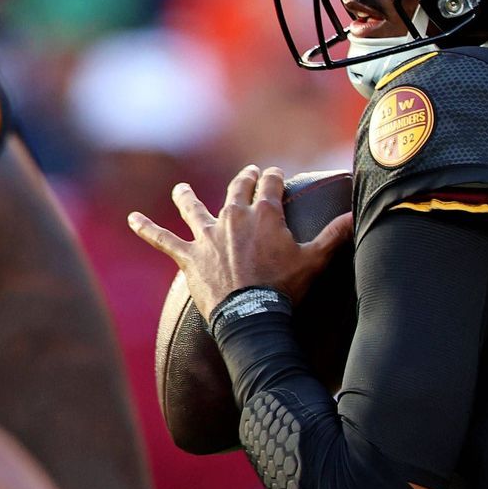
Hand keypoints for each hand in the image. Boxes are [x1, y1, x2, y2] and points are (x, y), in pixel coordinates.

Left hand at [127, 164, 352, 323]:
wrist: (250, 314)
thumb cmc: (284, 288)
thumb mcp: (314, 261)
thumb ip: (334, 236)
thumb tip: (355, 216)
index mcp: (264, 215)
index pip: (271, 186)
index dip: (274, 178)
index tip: (276, 175)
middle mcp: (233, 218)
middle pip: (237, 190)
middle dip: (244, 180)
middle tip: (247, 175)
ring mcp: (208, 236)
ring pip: (194, 208)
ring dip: (187, 197)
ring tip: (181, 189)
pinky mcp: (188, 256)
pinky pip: (162, 239)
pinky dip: (146, 228)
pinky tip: (131, 219)